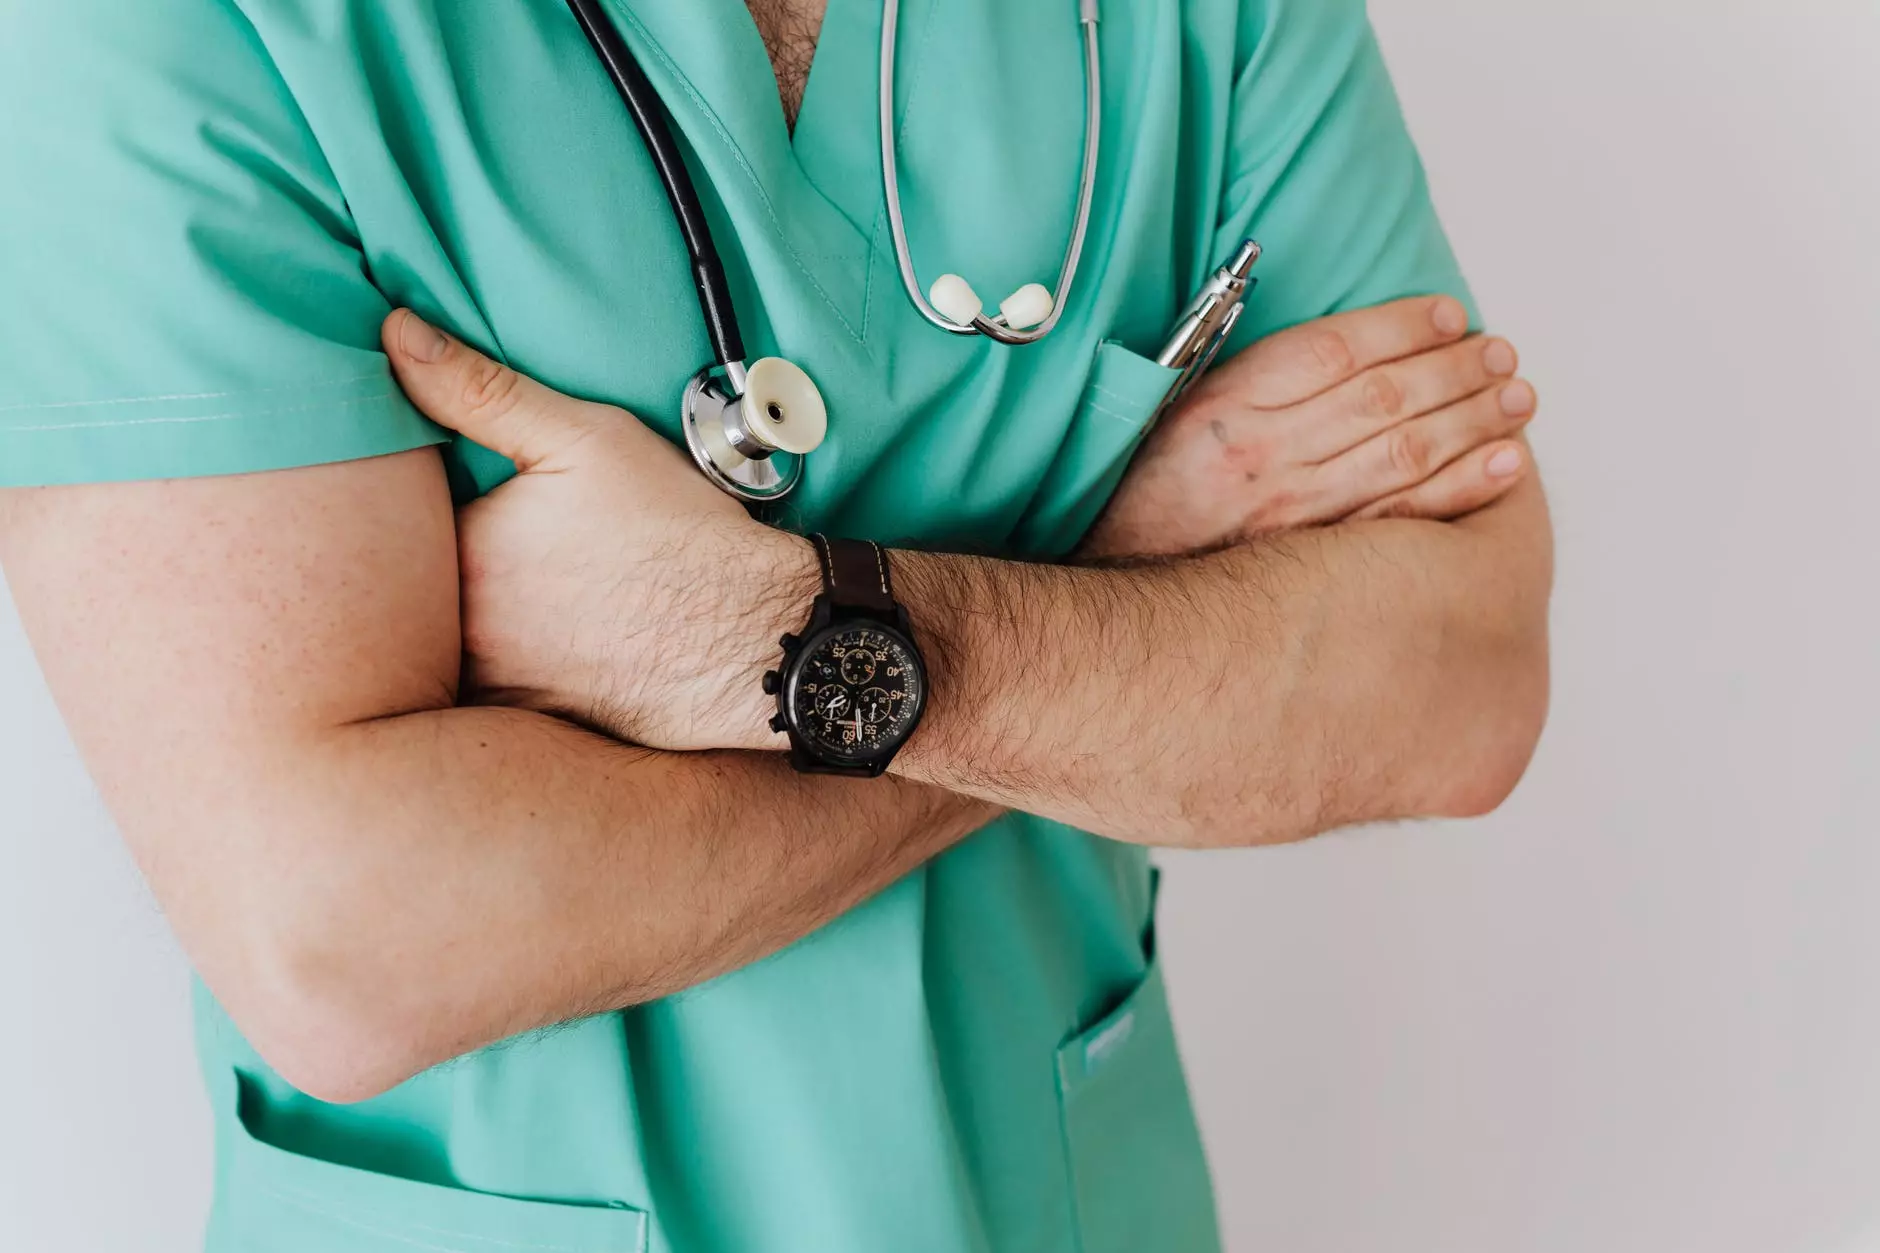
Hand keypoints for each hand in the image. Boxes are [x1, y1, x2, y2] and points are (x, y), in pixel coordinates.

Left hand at [382, 310, 815, 751]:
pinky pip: (492, 701)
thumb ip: (480, 389)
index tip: (471, 495)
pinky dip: (513, 671)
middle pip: (423, 592)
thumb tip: (394, 334)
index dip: (430, 505)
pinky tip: (561, 649)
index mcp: (463, 555)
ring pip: (453, 647)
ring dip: (475, 625)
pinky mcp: (533, 728)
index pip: (404, 526)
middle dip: (448, 569)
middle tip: (518, 551)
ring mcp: (496, 689)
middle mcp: (463, 633)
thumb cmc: (678, 535)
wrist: (755, 640)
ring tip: (541, 599)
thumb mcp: (587, 438)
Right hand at [1082, 296, 1537, 559]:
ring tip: (1516, 396)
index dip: (1400, 326)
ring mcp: (1293, 518)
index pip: (1332, 351)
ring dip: (1473, 419)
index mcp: (1225, 409)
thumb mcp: (1177, 416)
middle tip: (1501, 352)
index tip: (1448, 313)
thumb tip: (1337, 339)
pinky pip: (1405, 522)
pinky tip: (1503, 463)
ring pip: (1405, 454)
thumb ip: (1250, 376)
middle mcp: (1262, 458)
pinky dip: (1463, 489)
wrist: (1114, 588)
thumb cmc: (1151, 496)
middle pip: (1382, 398)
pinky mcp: (1317, 568)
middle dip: (1455, 369)